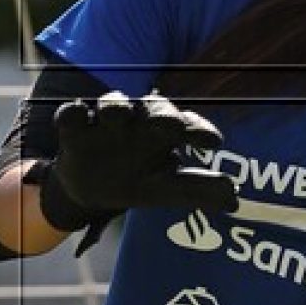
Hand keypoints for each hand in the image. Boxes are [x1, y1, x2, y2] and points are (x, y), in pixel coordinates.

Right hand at [44, 91, 237, 220]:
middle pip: (153, 108)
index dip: (200, 130)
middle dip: (162, 114)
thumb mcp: (165, 189)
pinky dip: (73, 114)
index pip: (187, 125)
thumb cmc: (135, 180)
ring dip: (115, 107)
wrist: (90, 190)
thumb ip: (197, 190)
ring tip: (118, 116)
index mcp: (165, 134)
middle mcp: (139, 121)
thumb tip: (233, 200)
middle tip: (172, 126)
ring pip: (112, 104)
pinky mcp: (75, 128)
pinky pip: (72, 115)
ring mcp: (105, 123)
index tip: (213, 144)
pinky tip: (76, 116)